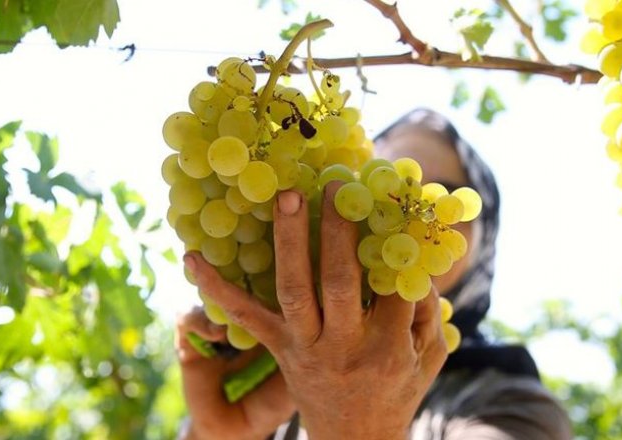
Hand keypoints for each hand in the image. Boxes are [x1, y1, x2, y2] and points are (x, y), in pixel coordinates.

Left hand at [184, 184, 447, 439]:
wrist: (354, 439)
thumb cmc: (398, 390)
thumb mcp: (430, 355)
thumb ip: (426, 307)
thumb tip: (410, 251)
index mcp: (388, 346)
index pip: (394, 284)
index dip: (394, 239)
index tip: (390, 197)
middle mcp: (344, 346)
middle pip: (341, 282)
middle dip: (339, 230)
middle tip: (337, 185)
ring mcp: (304, 347)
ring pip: (294, 289)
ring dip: (289, 240)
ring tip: (287, 196)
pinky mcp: (277, 349)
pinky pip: (245, 317)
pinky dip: (216, 287)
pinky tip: (191, 256)